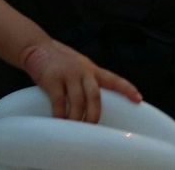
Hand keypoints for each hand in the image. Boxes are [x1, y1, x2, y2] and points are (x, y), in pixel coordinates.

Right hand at [21, 39, 140, 122]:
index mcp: (92, 69)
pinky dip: (60, 115)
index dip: (126, 89)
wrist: (36, 47)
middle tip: (92, 126)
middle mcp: (82, 71)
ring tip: (76, 128)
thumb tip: (96, 104)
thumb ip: (89, 80)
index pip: (113, 79)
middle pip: (95, 95)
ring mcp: (67, 74)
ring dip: (78, 117)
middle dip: (95, 114)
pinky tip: (60, 122)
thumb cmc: (60, 61)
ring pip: (78, 101)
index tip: (138, 99)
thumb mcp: (79, 66)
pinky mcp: (52, 79)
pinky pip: (59, 102)